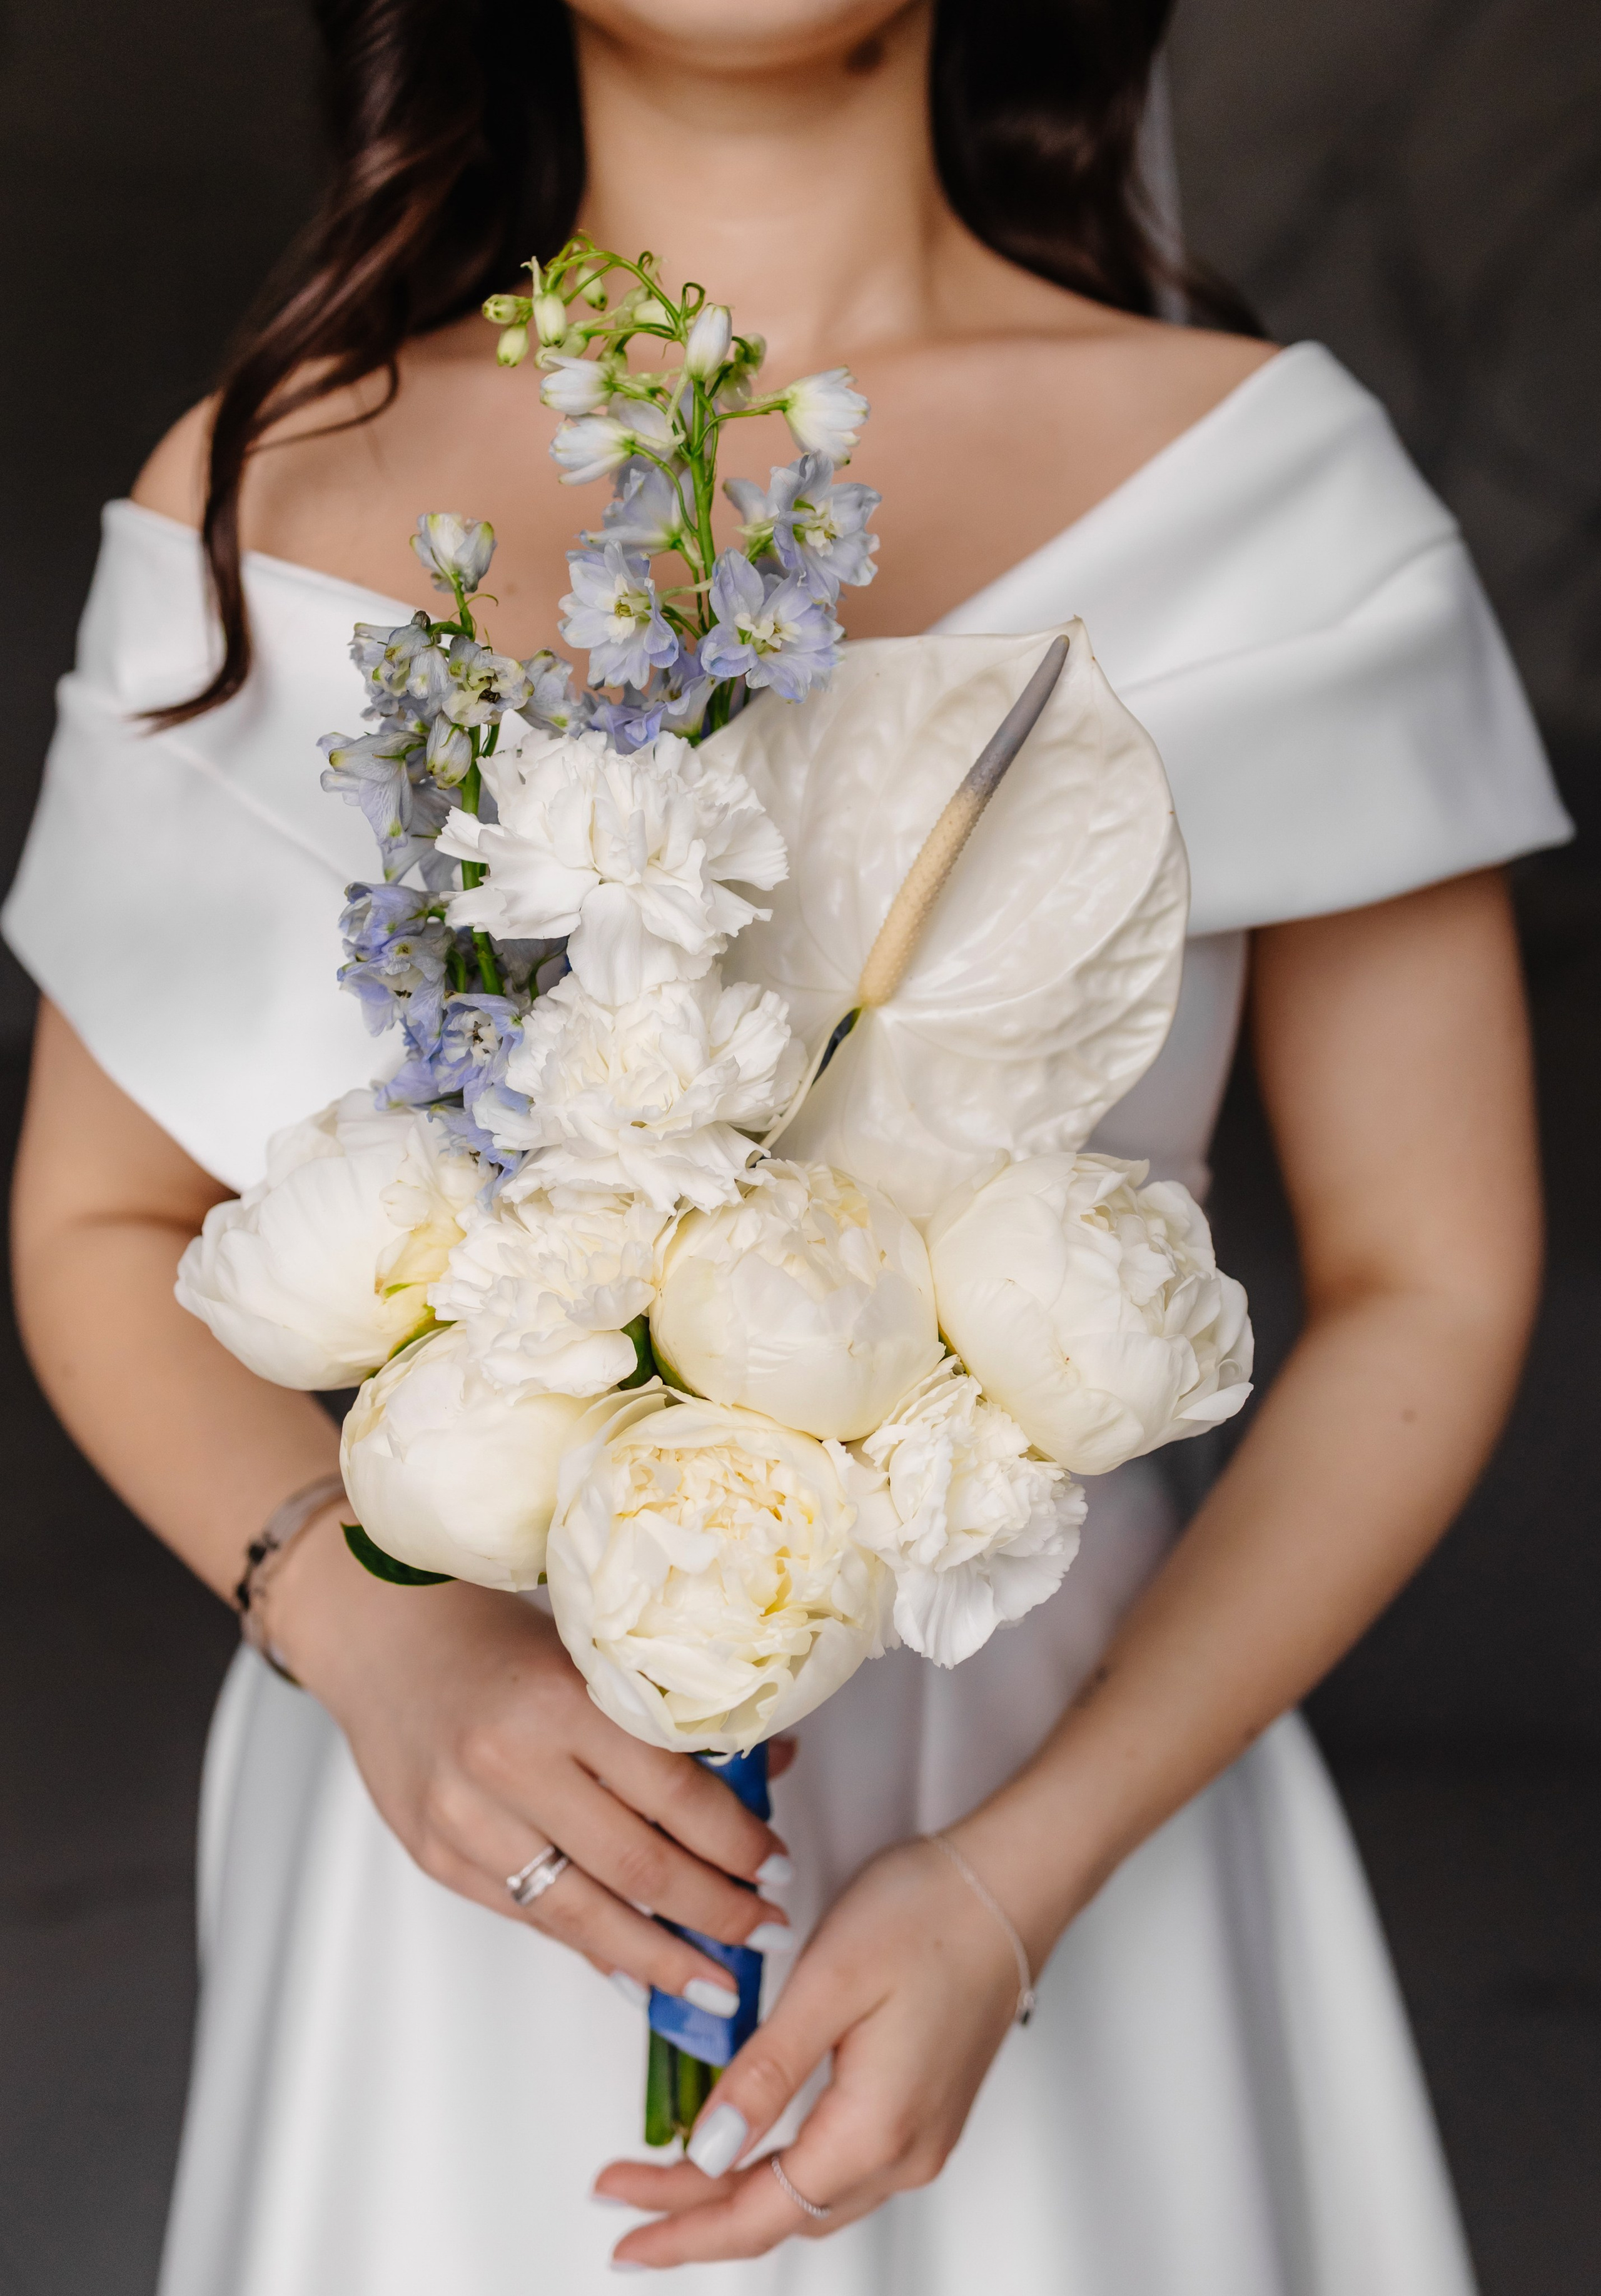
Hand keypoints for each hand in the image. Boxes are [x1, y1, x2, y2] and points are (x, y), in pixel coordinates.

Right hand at [272, 1512, 791, 2006]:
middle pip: (639, 1864)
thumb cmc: (493, 1635)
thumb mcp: (589, 1655)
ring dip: (660, 1958)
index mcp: (562, 1700)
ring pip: (584, 1914)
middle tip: (765, 1931)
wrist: (378, 1635)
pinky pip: (531, 1918)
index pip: (675, 1794)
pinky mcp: (438, 1857)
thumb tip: (769, 1769)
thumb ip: (668, 1718)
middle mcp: (511, 1764)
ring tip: (714, 1983)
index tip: (776, 1868)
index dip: (737, 1843)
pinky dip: (590, 1946)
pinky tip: (635, 1966)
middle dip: (715, 1911)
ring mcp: (467, 1820)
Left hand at [592, 1832, 1027, 2263]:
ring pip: (810, 2199)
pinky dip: (782, 2175)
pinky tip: (750, 2152)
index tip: (623, 2229)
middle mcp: (906, 2153)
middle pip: (781, 2216)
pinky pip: (839, 2173)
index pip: (758, 2212)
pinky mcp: (926, 2112)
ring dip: (737, 2199)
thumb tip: (709, 2149)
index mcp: (876, 2128)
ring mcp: (922, 2137)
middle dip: (695, 2216)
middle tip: (626, 2196)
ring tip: (671, 2179)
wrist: (1010, 1884)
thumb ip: (767, 2073)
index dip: (682, 2229)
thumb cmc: (929, 1914)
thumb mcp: (828, 1982)